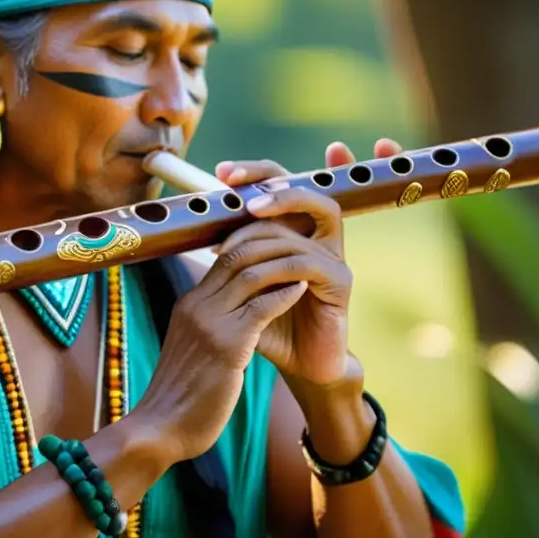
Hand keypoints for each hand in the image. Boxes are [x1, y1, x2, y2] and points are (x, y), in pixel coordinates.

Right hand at [135, 243, 311, 462]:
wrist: (161, 428)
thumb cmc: (180, 398)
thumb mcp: (192, 353)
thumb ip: (209, 331)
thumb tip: (235, 326)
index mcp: (187, 305)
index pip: (223, 261)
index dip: (255, 252)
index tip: (282, 252)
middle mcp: (195, 305)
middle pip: (234, 257)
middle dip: (269, 249)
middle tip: (299, 249)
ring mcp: (208, 322)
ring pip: (249, 274)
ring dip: (282, 267)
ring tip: (307, 264)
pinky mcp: (226, 343)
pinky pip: (261, 306)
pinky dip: (285, 294)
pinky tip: (303, 290)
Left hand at [212, 139, 402, 386]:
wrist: (298, 366)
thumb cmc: (268, 324)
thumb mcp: (242, 286)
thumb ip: (230, 257)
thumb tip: (198, 223)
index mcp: (297, 231)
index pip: (282, 184)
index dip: (256, 171)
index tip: (221, 171)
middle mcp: (319, 238)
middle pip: (304, 187)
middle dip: (269, 179)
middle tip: (231, 184)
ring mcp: (333, 257)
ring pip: (303, 224)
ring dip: (267, 227)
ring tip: (235, 236)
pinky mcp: (340, 281)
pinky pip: (308, 262)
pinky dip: (279, 266)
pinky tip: (256, 275)